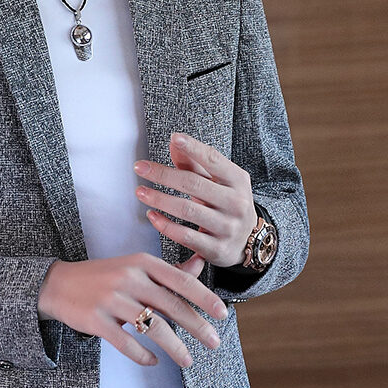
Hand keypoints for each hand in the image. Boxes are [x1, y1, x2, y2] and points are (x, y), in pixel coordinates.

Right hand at [37, 252, 226, 369]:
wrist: (57, 284)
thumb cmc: (103, 276)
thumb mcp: (135, 267)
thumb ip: (168, 270)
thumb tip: (200, 263)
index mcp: (141, 263)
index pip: (180, 280)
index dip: (204, 298)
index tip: (223, 314)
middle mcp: (128, 279)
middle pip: (171, 305)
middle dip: (197, 326)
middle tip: (214, 343)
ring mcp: (111, 299)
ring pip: (152, 326)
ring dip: (174, 347)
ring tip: (187, 360)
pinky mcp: (96, 320)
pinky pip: (126, 342)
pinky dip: (143, 355)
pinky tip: (153, 361)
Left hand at [133, 132, 257, 267]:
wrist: (247, 241)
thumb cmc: (227, 204)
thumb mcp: (219, 181)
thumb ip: (196, 163)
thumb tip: (174, 140)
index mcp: (238, 181)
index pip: (213, 160)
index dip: (193, 148)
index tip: (174, 138)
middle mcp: (236, 203)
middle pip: (194, 184)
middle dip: (163, 174)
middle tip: (140, 168)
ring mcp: (227, 227)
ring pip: (187, 210)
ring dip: (159, 199)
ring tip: (140, 192)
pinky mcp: (216, 249)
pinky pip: (185, 236)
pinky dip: (165, 225)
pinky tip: (152, 215)